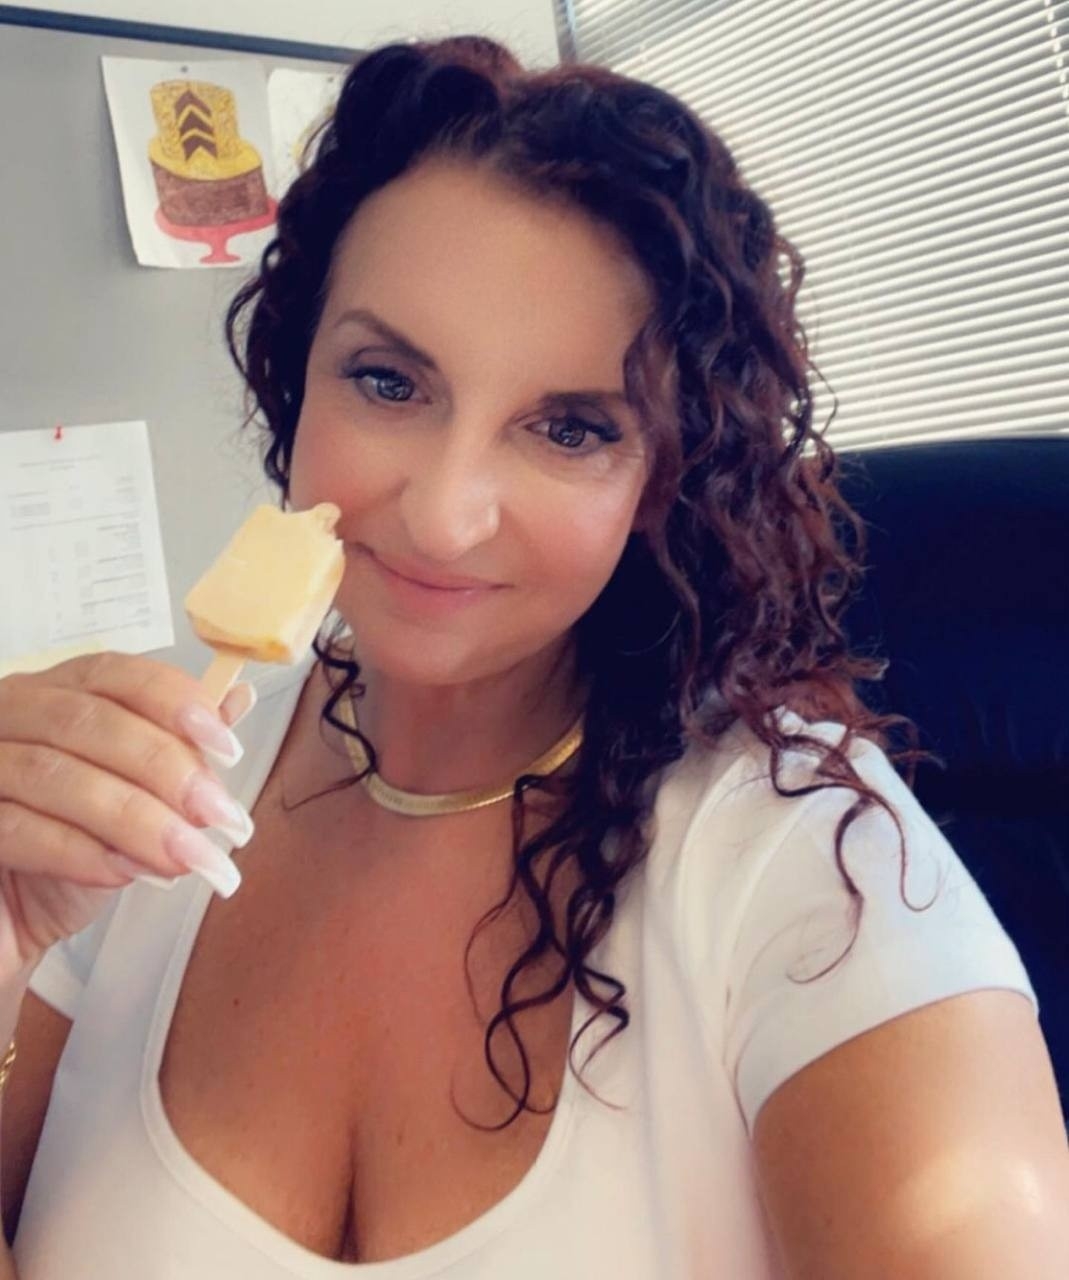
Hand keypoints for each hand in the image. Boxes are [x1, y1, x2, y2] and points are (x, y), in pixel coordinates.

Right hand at [0, 652, 255, 975]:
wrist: (11, 925)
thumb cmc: (72, 854)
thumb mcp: (139, 799)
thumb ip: (179, 748)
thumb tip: (237, 698)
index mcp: (54, 695)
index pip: (113, 675)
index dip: (174, 702)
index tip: (227, 746)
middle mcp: (7, 717)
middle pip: (87, 721)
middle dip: (164, 768)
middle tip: (218, 813)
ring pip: (54, 774)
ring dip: (134, 817)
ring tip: (188, 855)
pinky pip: (16, 826)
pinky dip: (79, 850)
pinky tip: (126, 872)